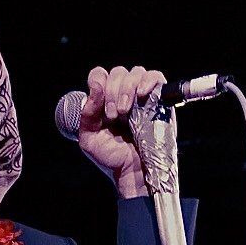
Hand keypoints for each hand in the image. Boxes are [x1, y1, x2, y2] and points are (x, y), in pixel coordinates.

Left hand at [78, 65, 166, 197]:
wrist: (132, 173)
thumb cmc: (112, 158)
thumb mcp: (89, 139)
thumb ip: (87, 114)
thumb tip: (96, 86)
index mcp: (104, 100)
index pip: (99, 75)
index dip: (100, 84)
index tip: (103, 109)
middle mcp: (122, 94)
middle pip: (118, 72)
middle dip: (114, 91)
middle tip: (114, 115)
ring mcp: (141, 96)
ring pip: (135, 72)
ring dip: (128, 88)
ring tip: (126, 112)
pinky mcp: (159, 99)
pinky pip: (156, 76)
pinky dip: (149, 80)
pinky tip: (142, 94)